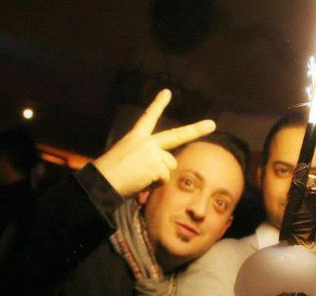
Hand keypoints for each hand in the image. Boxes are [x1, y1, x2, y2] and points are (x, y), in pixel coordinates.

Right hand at [94, 89, 215, 196]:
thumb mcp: (128, 160)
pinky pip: (164, 179)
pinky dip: (154, 184)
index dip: (158, 104)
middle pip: (177, 135)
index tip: (166, 92)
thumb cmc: (110, 174)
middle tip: (212, 124)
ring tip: (140, 178)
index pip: (148, 118)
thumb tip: (163, 170)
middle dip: (197, 129)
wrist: (103, 181)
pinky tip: (141, 182)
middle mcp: (147, 142)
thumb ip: (148, 160)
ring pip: (170, 166)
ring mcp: (154, 153)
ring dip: (159, 176)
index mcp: (135, 138)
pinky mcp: (157, 165)